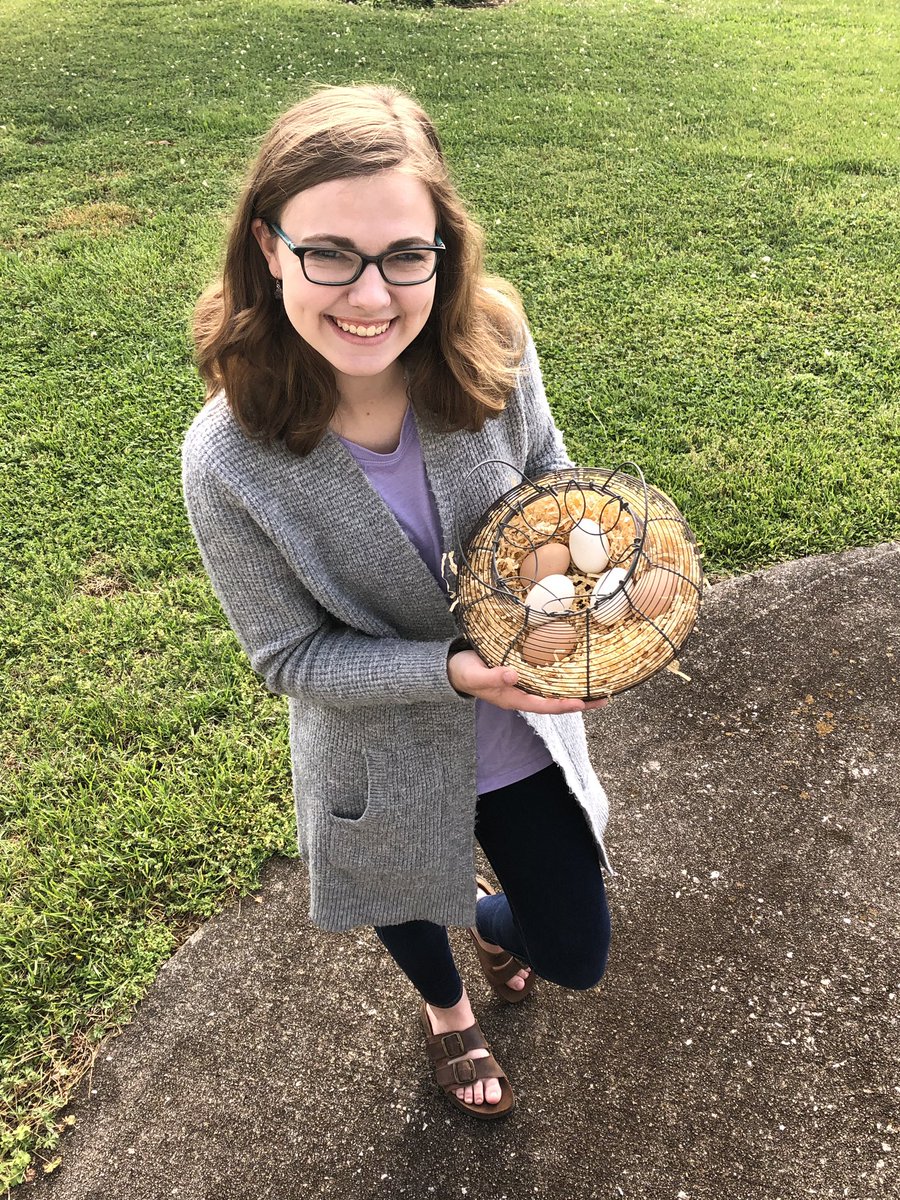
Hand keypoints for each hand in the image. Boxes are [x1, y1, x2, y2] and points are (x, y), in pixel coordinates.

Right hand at [447, 649, 608, 713]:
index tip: (583, 703)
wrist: (453, 667)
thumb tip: (513, 676)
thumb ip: (492, 677)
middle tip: (605, 698)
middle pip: (556, 701)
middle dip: (580, 700)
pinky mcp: (523, 672)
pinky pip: (547, 677)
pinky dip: (563, 675)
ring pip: (554, 690)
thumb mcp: (474, 675)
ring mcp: (524, 685)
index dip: (563, 704)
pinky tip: (576, 669)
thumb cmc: (463, 672)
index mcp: (513, 698)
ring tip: (599, 685)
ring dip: (575, 688)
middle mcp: (523, 694)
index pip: (544, 705)